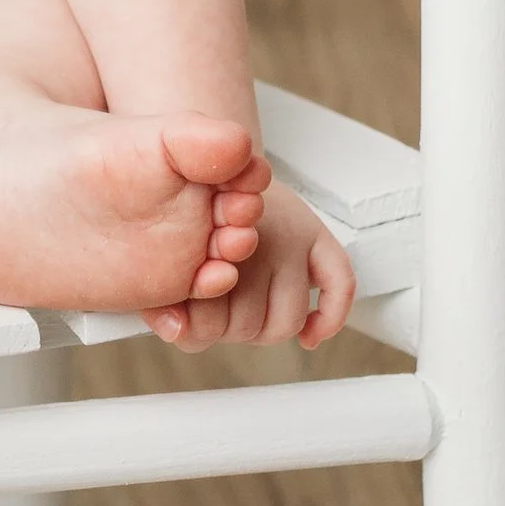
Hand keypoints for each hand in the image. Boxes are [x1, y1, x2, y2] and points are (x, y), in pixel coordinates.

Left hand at [148, 179, 352, 351]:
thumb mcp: (167, 258)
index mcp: (209, 245)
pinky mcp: (318, 238)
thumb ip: (164, 303)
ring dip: (264, 331)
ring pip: (286, 321)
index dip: (196, 329)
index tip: (187, 319)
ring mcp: (290, 240)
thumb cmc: (194, 221)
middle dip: (229, 330)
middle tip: (217, 313)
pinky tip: (310, 337)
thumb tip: (176, 329)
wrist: (221, 169)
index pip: (206, 321)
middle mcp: (255, 241)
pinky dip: (328, 318)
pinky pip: (340, 284)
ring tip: (245, 314)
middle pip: (247, 326)